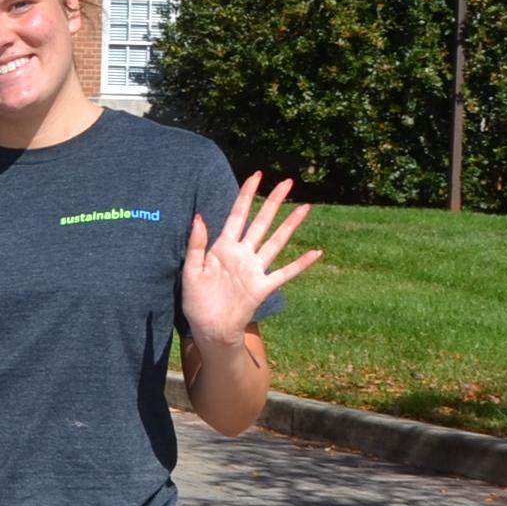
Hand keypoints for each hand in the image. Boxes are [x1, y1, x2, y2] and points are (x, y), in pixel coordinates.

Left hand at [181, 173, 319, 348]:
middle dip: (273, 201)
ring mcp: (255, 270)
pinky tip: (316, 253)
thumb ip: (196, 245)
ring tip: (305, 207)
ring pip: (276, 241)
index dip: (246, 195)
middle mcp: (243, 254)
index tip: (257, 176)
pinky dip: (301, 264)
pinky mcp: (263, 287)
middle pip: (261, 222)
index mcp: (223, 248)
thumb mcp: (190, 271)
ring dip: (291, 225)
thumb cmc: (197, 302)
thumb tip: (198, 216)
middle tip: (288, 182)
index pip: (237, 215)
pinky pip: (285, 273)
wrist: (208, 329)